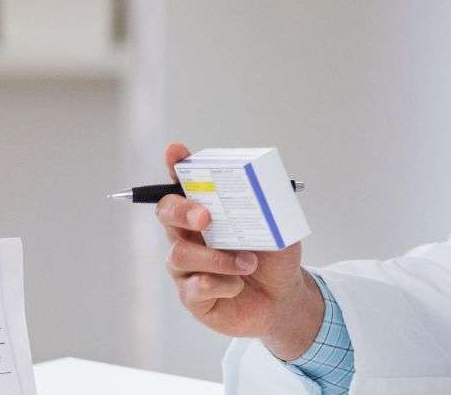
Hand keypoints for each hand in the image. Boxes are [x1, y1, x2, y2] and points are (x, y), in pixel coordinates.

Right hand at [156, 143, 322, 359]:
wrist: (284, 298)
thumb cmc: (274, 258)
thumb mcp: (280, 228)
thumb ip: (270, 209)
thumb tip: (267, 189)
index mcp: (208, 212)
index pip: (185, 184)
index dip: (176, 167)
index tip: (175, 152)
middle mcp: (190, 236)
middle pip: (167, 214)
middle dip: (181, 211)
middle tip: (205, 217)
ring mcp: (187, 267)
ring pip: (180, 254)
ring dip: (217, 258)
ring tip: (247, 263)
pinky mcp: (192, 295)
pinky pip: (195, 287)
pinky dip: (222, 284)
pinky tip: (238, 285)